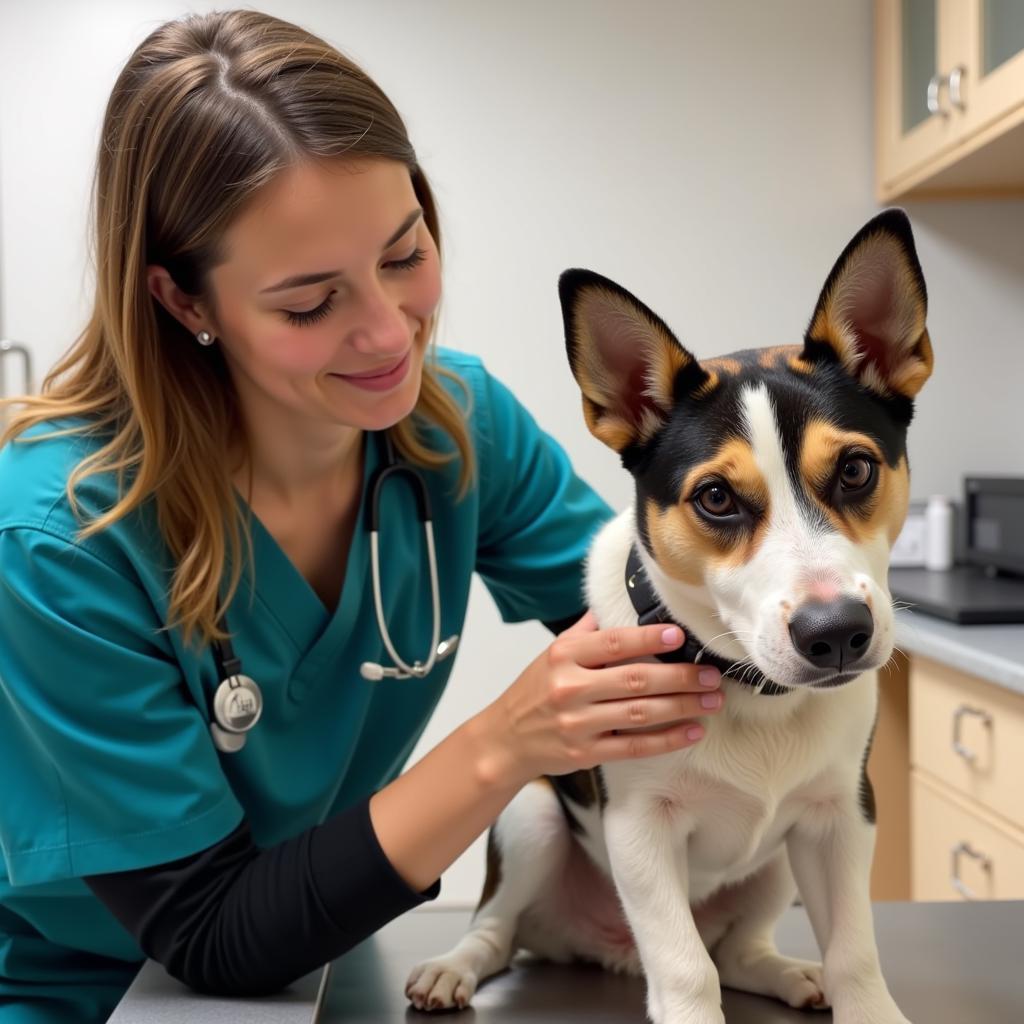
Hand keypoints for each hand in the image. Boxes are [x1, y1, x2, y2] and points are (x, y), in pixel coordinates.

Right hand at [479, 609, 722, 785]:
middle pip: (635, 679)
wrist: (505, 740)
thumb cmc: (535, 691)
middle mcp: (570, 688)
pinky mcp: (586, 753)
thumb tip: (614, 601)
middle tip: (712, 675)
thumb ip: (586, 631)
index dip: (649, 638)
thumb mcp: (552, 653)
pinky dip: (668, 740)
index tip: (679, 636)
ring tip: (712, 701)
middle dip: (681, 677)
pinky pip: (635, 746)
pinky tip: (693, 732)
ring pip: (640, 713)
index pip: (614, 642)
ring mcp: (578, 724)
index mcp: (563, 655)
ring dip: (683, 707)